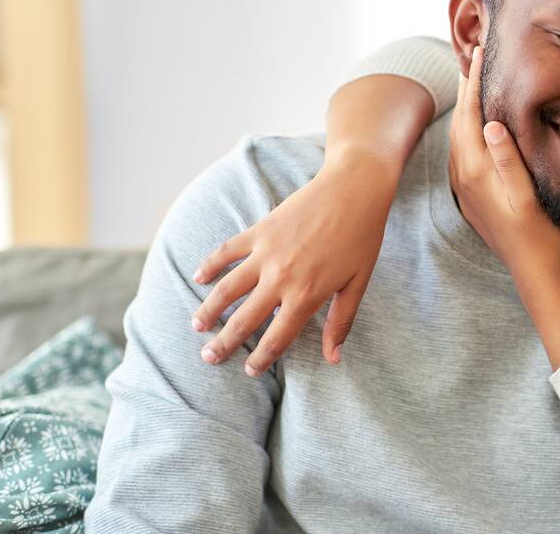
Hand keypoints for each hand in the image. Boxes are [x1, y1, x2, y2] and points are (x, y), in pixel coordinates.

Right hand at [190, 149, 396, 373]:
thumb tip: (334, 358)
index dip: (262, 358)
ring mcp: (266, 253)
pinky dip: (209, 264)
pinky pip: (227, 251)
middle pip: (245, 319)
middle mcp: (281, 278)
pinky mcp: (259, 230)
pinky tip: (197, 276)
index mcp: (307, 295)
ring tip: (196, 326)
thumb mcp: (358, 283)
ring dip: (208, 310)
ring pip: (227, 289)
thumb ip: (341, 322)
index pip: (277, 337)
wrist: (354, 189)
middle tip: (208, 358)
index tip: (249, 371)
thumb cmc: (362, 237)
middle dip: (224, 343)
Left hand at [448, 46, 559, 275]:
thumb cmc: (539, 233)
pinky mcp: (469, 194)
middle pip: (460, 120)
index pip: (470, 114)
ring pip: (458, 135)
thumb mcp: (528, 196)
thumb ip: (508, 160)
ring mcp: (464, 186)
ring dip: (464, 106)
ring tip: (473, 81)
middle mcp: (464, 176)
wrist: (531, 269)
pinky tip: (475, 123)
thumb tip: (491, 124)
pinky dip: (465, 128)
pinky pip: (461, 151)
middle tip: (474, 56)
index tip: (479, 52)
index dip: (473, 81)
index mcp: (477, 171)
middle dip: (465, 87)